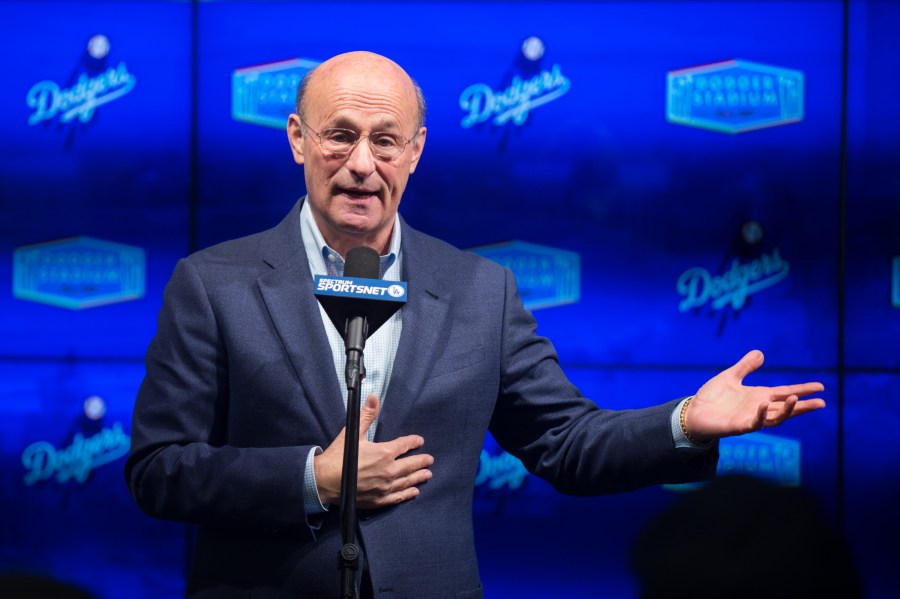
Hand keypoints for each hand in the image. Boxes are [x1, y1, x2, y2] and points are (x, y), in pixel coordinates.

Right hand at [314, 394, 433, 508]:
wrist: (325, 481)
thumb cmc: (338, 457)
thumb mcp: (353, 433)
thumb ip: (366, 415)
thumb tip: (374, 397)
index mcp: (384, 453)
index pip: (404, 445)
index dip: (413, 442)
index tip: (419, 441)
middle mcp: (389, 471)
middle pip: (410, 465)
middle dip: (421, 461)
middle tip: (430, 460)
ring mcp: (385, 487)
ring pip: (407, 481)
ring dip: (418, 477)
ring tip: (428, 474)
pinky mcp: (379, 500)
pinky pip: (398, 497)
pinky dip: (407, 493)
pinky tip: (414, 492)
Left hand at [685, 350, 825, 441]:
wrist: (693, 412)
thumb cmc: (712, 397)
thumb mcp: (730, 377)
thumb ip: (745, 367)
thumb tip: (761, 353)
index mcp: (758, 396)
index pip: (784, 393)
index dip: (802, 390)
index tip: (820, 387)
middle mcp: (757, 409)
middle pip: (785, 409)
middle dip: (802, 406)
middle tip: (821, 402)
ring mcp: (749, 419)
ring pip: (774, 418)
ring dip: (785, 410)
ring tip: (795, 399)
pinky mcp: (737, 426)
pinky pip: (752, 423)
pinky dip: (760, 415)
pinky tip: (764, 404)